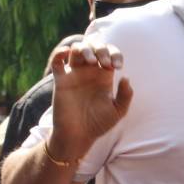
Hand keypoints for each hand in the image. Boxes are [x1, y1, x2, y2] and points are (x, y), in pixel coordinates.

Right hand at [48, 41, 132, 160]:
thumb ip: (125, 95)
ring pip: (77, 49)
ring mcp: (75, 74)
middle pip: (94, 46)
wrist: (78, 136)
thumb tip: (126, 77)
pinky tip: (67, 52)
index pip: (111, 53)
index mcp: (105, 75)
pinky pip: (57, 60)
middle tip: (105, 62)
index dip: (115, 53)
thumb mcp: (118, 111)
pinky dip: (60, 52)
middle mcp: (90, 71)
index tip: (117, 66)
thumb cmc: (99, 124)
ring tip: (91, 61)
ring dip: (85, 48)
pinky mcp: (61, 80)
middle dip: (101, 48)